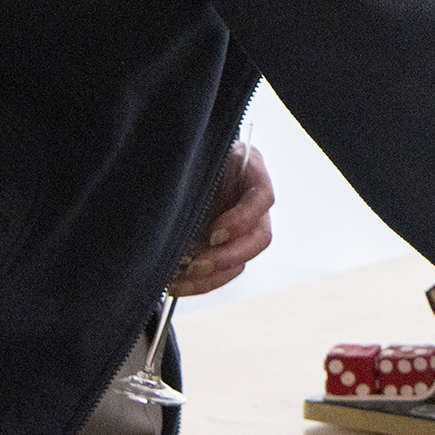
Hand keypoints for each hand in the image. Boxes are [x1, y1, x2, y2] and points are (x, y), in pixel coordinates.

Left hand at [170, 140, 274, 296]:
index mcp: (251, 173)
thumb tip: (171, 189)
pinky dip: (200, 282)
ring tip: (179, 281)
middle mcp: (252, 205)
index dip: (242, 219)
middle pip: (258, 238)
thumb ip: (194, 165)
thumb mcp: (198, 152)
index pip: (262, 198)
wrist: (185, 159)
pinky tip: (176, 283)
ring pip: (240, 261)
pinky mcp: (222, 246)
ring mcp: (240, 228)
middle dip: (228, 256)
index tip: (215, 232)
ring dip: (211, 277)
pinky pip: (220, 272)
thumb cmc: (193, 152)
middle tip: (196, 265)